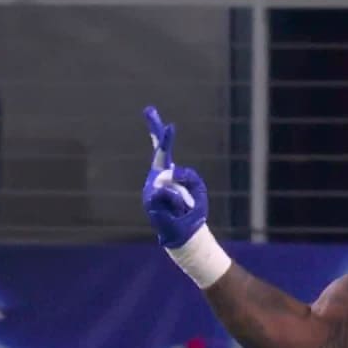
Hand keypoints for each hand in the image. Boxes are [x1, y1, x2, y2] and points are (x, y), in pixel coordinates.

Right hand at [142, 106, 209, 247]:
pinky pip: (167, 192)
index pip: (163, 152)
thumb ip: (186, 176)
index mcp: (167, 175)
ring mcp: (151, 188)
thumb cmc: (191, 212)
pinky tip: (177, 210)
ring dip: (183, 194)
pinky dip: (177, 200)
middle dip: (161, 136)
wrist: (184, 234)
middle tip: (153, 113)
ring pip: (170, 179)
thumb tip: (166, 175)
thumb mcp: (197, 190)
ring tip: (182, 206)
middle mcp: (156, 179)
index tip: (160, 118)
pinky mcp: (150, 199)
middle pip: (159, 154)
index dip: (161, 135)